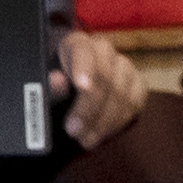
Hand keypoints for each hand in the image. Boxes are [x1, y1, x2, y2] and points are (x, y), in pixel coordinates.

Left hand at [53, 28, 147, 151]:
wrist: (70, 86)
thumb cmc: (54, 82)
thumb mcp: (44, 83)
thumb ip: (49, 84)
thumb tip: (57, 81)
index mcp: (76, 42)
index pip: (82, 50)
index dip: (83, 68)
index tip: (81, 86)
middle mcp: (103, 50)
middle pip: (104, 77)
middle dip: (89, 108)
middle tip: (73, 131)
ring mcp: (124, 65)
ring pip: (122, 94)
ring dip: (103, 122)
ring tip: (84, 140)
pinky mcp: (137, 83)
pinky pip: (134, 104)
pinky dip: (118, 122)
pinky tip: (101, 133)